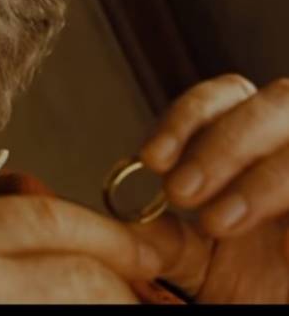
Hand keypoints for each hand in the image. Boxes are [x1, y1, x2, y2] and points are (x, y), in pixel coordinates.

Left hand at [137, 74, 288, 302]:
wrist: (281, 314)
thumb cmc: (252, 286)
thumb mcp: (197, 260)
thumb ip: (163, 235)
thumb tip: (118, 216)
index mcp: (254, 149)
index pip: (224, 97)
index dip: (188, 117)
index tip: (153, 158)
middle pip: (272, 102)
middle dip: (221, 144)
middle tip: (181, 191)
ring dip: (260, 180)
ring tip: (218, 222)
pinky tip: (282, 246)